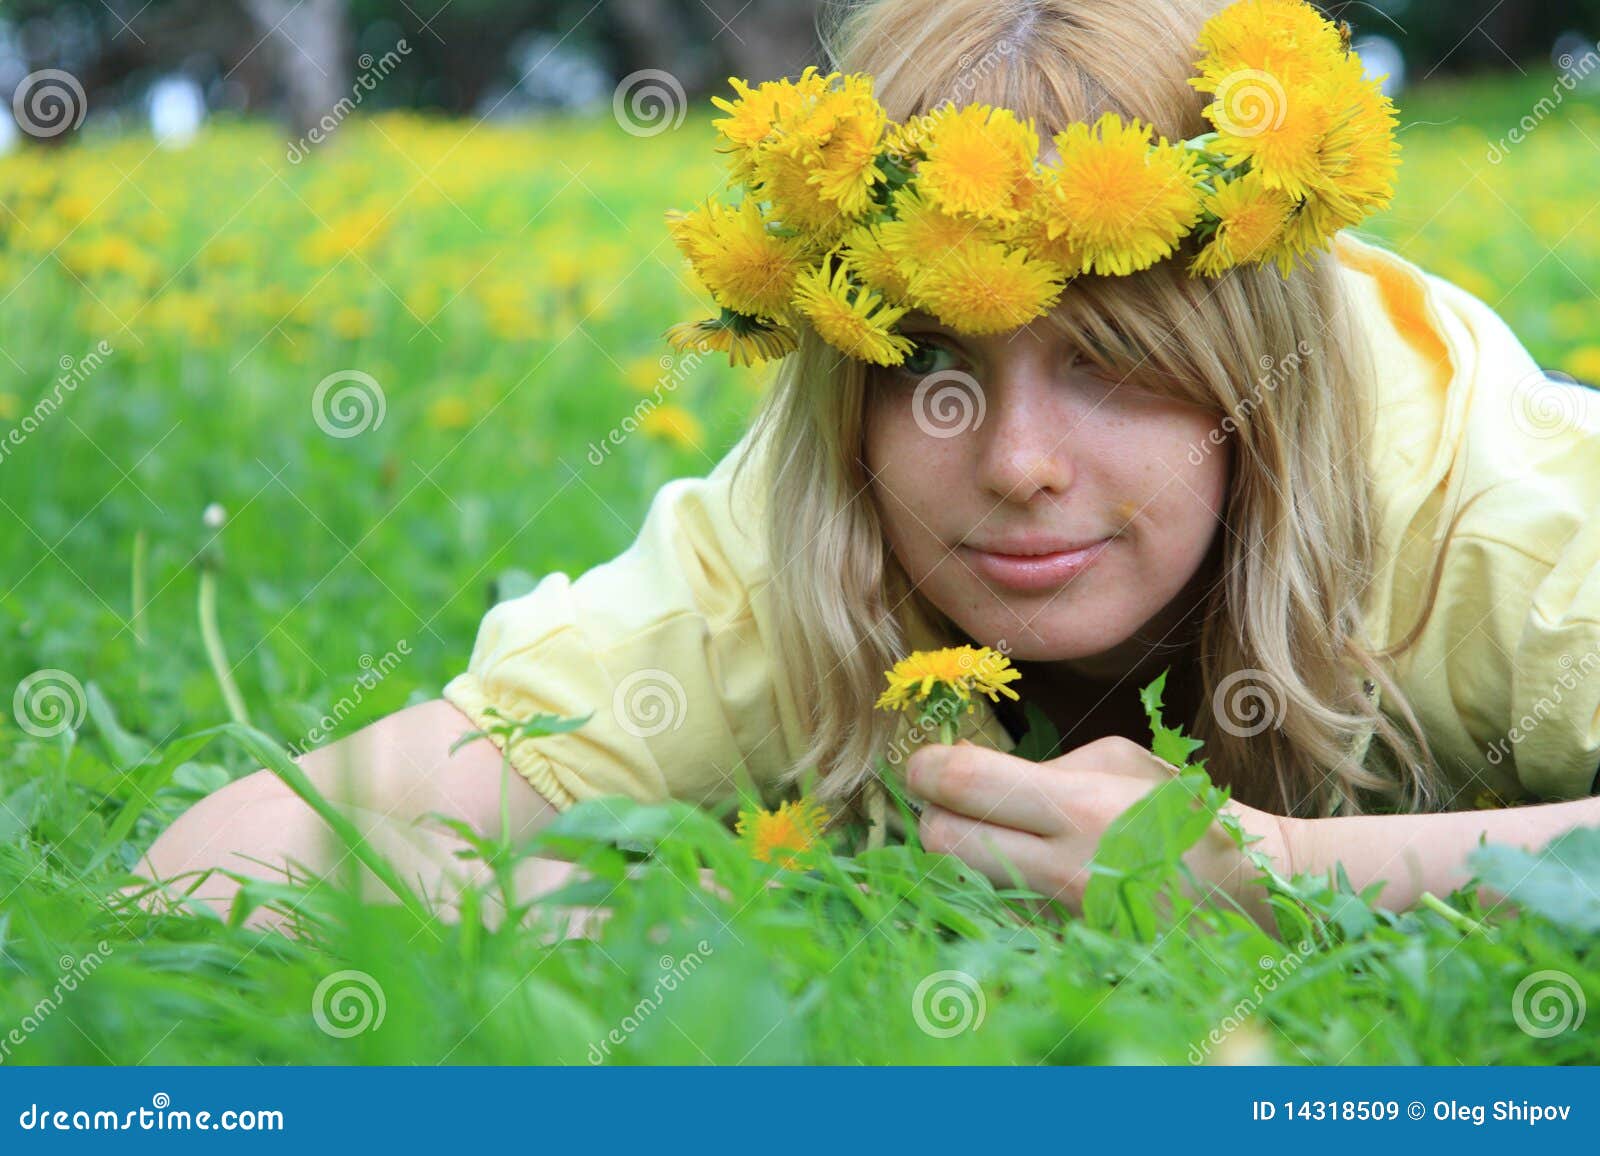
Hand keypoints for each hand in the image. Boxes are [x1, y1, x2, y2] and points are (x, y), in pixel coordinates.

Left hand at [905, 736, 1294, 928]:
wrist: (1252, 894)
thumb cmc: (1182, 812)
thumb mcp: (1119, 762)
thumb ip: (1043, 767)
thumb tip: (975, 776)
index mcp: (1078, 809)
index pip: (961, 784)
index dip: (925, 767)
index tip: (924, 762)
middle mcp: (1062, 870)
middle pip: (940, 842)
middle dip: (934, 816)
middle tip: (952, 802)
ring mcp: (1060, 919)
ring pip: (961, 885)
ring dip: (961, 858)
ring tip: (993, 837)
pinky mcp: (1062, 950)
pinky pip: (998, 913)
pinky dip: (995, 891)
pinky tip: (1023, 873)